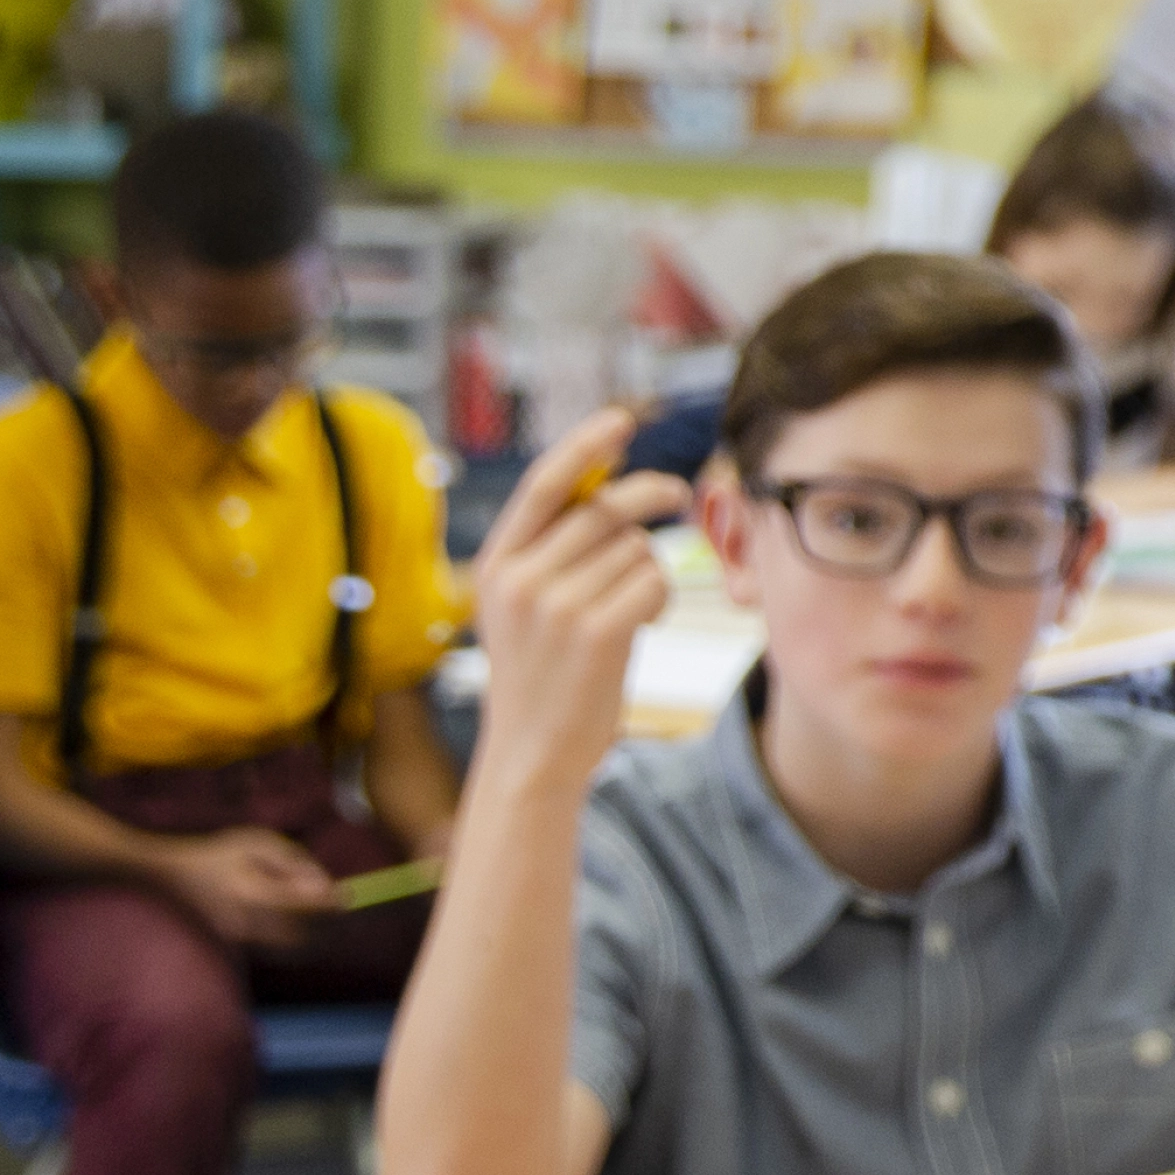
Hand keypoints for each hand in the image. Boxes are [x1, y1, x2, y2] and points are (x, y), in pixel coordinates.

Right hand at [162, 826, 341, 952]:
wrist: (172, 876)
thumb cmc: (217, 854)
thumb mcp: (256, 843)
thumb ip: (292, 861)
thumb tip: (324, 884)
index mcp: (248, 893)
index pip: (298, 905)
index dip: (327, 903)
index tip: (348, 895)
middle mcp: (242, 922)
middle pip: (297, 935)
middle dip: (326, 925)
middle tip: (344, 909)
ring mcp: (237, 938)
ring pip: (287, 946)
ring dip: (314, 935)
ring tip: (330, 916)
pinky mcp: (235, 944)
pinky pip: (274, 947)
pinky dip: (295, 938)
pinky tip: (307, 924)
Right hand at [466, 409, 692, 779]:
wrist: (532, 754)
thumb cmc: (543, 674)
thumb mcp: (525, 606)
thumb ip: (553, 549)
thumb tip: (607, 484)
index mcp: (496, 564)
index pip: (544, 483)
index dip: (584, 444)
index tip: (621, 420)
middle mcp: (519, 577)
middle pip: (604, 508)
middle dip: (650, 495)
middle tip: (679, 492)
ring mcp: (555, 603)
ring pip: (636, 547)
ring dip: (652, 570)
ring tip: (634, 608)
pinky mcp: (596, 631)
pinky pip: (654, 581)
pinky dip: (662, 598)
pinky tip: (646, 624)